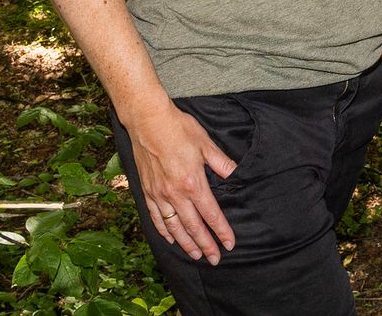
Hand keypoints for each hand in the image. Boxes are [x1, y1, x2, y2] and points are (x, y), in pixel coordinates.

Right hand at [122, 101, 236, 263]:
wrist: (148, 121)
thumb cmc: (179, 129)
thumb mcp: (206, 144)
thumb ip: (221, 163)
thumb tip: (235, 174)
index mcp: (193, 183)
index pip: (211, 215)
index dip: (221, 231)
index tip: (229, 244)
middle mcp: (175, 194)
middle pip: (193, 227)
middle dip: (205, 245)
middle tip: (214, 259)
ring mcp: (159, 195)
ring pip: (174, 227)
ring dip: (186, 243)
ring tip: (195, 255)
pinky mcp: (147, 191)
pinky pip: (156, 218)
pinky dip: (164, 231)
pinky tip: (170, 239)